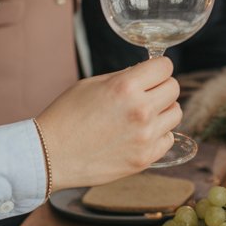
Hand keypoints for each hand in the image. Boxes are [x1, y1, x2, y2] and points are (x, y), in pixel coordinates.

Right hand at [35, 57, 181, 190]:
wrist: (49, 156)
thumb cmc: (66, 116)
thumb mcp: (92, 84)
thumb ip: (124, 77)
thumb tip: (147, 74)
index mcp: (125, 87)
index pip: (165, 67)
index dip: (158, 68)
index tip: (152, 73)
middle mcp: (140, 110)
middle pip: (174, 88)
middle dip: (161, 88)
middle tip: (145, 95)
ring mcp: (145, 137)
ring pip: (176, 113)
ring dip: (162, 111)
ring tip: (141, 116)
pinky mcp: (145, 159)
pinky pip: (168, 139)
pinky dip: (158, 135)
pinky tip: (138, 135)